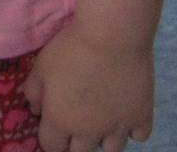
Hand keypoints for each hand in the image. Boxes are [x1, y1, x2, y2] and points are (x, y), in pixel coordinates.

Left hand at [23, 24, 153, 151]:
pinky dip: (132, 129)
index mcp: (60, 120)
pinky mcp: (142, 117)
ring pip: (111, 150)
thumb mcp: (41, 66)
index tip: (53, 128)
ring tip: (101, 119)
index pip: (51, 146)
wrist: (112, 36)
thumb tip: (35, 110)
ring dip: (104, 139)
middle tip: (77, 124)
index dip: (50, 139)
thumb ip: (33, 91)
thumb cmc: (71, 48)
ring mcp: (118, 127)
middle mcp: (89, 132)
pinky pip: (139, 137)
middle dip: (75, 143)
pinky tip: (125, 113)